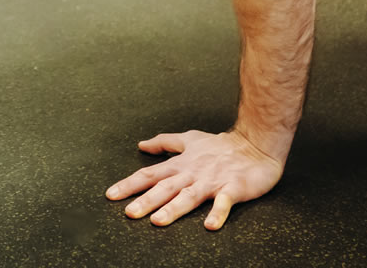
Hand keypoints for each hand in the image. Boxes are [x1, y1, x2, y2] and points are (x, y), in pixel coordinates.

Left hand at [105, 129, 284, 229]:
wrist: (255, 144)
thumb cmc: (221, 145)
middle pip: (165, 188)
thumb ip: (166, 143)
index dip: (130, 184)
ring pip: (189, 196)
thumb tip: (142, 144)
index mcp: (181, 164)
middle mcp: (193, 173)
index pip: (150, 174)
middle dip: (146, 200)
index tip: (111, 195)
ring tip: (158, 221)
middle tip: (129, 213)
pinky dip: (217, 213)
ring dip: (174, 208)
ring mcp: (212, 181)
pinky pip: (224, 203)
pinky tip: (210, 226)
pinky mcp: (233, 188)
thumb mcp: (190, 139)